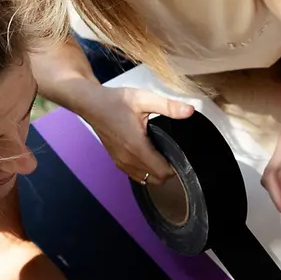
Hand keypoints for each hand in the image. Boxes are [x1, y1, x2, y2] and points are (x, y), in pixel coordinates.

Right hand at [80, 86, 196, 185]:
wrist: (91, 104)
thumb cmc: (115, 101)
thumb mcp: (144, 99)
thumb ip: (168, 106)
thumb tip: (189, 110)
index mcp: (136, 147)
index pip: (163, 172)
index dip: (176, 166)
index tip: (179, 154)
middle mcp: (128, 159)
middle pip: (156, 180)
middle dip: (168, 170)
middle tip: (172, 152)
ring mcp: (121, 162)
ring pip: (146, 180)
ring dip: (156, 172)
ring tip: (162, 154)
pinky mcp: (117, 161)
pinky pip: (136, 175)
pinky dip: (145, 171)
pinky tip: (149, 156)